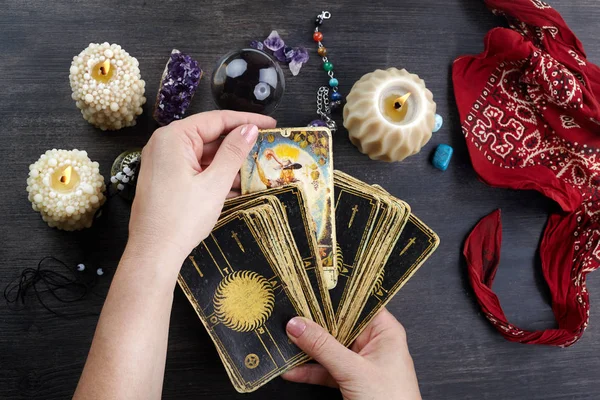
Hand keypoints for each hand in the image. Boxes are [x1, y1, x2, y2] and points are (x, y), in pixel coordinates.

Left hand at [127, 110, 275, 265]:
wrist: (154, 253)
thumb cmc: (181, 218)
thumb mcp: (214, 183)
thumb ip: (233, 152)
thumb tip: (250, 129)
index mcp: (173, 138)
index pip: (216, 120)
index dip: (246, 121)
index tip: (270, 123)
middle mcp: (165, 145)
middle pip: (210, 136)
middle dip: (238, 145)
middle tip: (266, 147)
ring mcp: (165, 163)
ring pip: (205, 155)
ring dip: (229, 164)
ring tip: (257, 170)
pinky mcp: (167, 179)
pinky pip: (196, 170)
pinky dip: (216, 175)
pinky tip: (238, 186)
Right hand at [283, 308, 420, 399]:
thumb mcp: (353, 370)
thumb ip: (323, 347)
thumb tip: (298, 325)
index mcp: (385, 331)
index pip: (356, 303)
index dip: (332, 297)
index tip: (308, 291)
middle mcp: (374, 343)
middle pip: (339, 325)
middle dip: (314, 324)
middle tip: (290, 315)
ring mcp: (361, 362)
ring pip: (329, 348)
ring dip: (307, 349)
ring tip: (285, 341)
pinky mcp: (351, 380)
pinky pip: (326, 369)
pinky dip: (310, 370)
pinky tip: (292, 369)